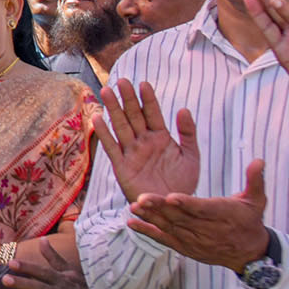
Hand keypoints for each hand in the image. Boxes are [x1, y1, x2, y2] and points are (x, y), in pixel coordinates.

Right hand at [95, 80, 199, 202]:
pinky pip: (112, 147)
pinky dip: (104, 133)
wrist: (172, 208)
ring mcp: (132, 152)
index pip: (152, 113)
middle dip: (128, 99)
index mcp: (161, 137)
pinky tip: (98, 118)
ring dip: (114, 109)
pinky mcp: (122, 166)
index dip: (148, 99)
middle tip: (122, 81)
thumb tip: (183, 108)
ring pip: (121, 126)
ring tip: (107, 91)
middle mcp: (144, 141)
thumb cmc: (182, 183)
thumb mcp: (191, 156)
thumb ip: (188, 133)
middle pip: (134, 116)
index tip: (144, 84)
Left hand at [128, 160, 272, 271]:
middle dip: (161, 208)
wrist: (249, 254)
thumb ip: (255, 180)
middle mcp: (206, 229)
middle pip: (180, 218)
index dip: (186, 204)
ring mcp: (194, 240)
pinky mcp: (185, 247)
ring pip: (169, 228)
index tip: (171, 196)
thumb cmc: (250, 221)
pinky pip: (164, 239)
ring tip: (133, 206)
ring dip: (150, 218)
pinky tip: (131, 223)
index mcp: (222, 215)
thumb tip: (259, 160)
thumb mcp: (256, 201)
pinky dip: (147, 232)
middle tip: (142, 198)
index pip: (202, 209)